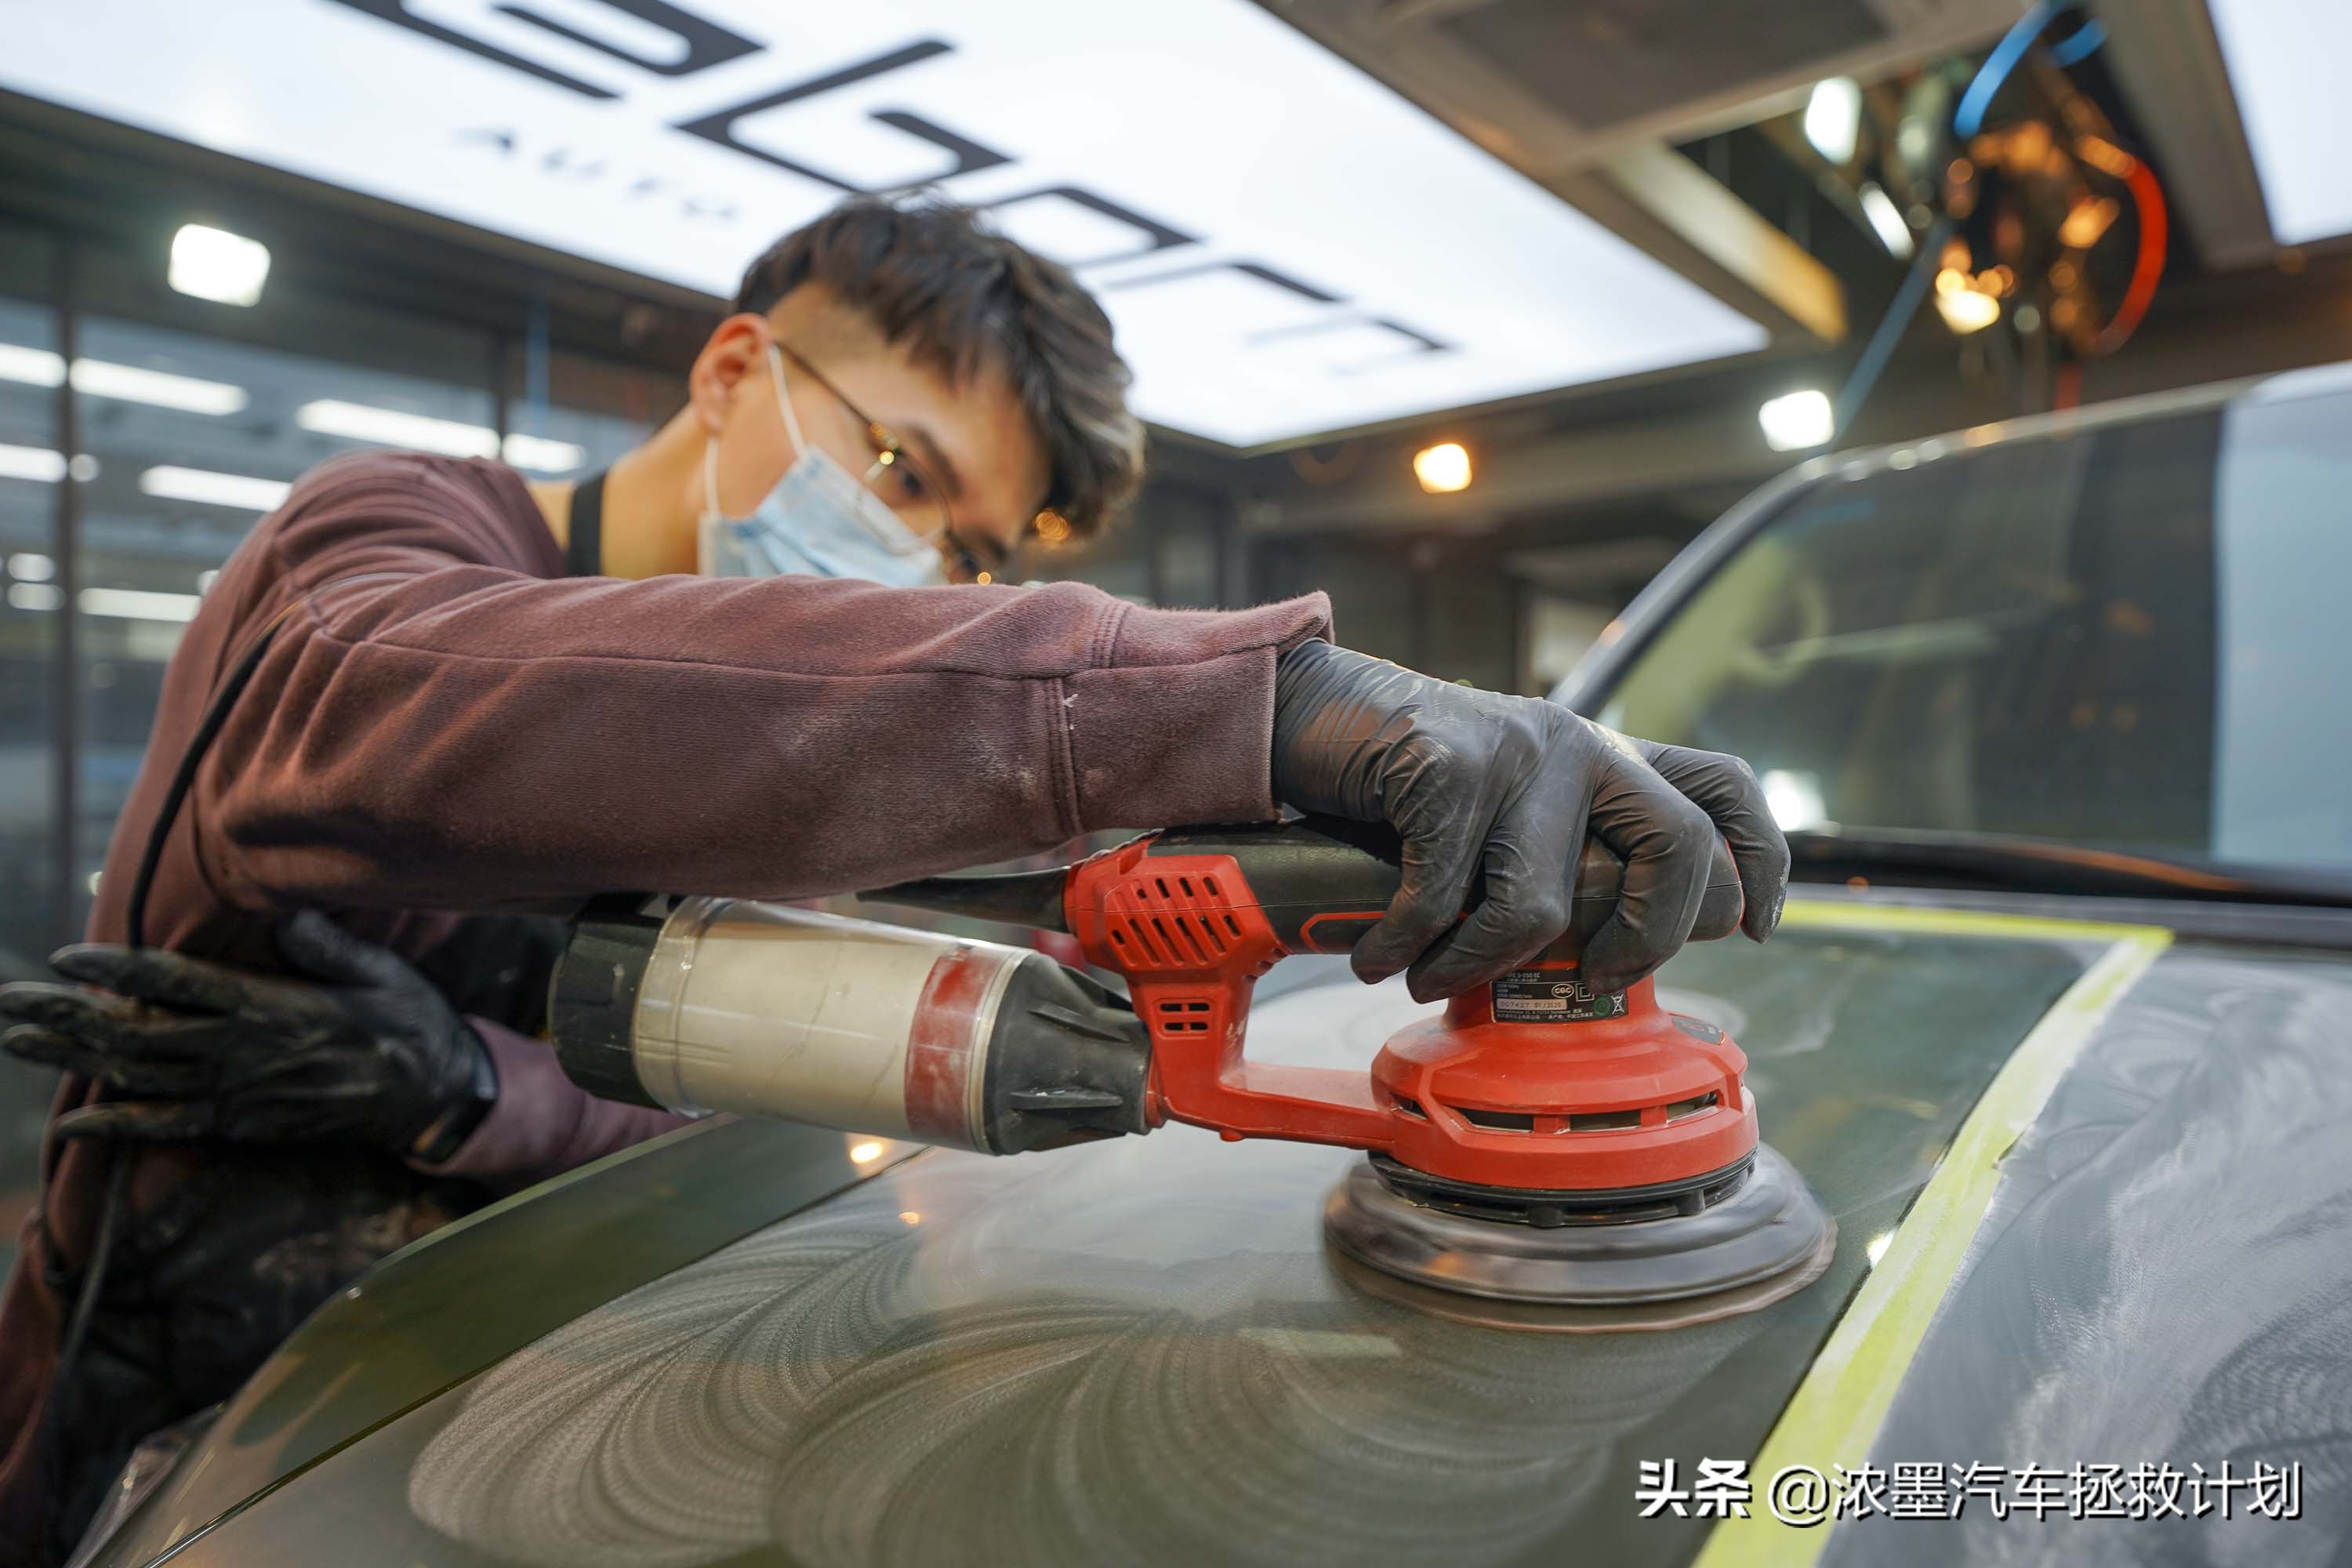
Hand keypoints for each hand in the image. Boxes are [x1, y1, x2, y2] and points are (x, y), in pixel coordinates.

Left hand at [0, 911, 494, 1158]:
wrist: (427, 1096)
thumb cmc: (406, 1021)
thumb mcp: (380, 972)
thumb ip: (325, 948)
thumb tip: (282, 916)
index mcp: (270, 1008)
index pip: (177, 984)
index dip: (116, 971)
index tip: (66, 957)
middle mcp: (241, 1053)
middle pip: (136, 1032)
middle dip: (68, 1015)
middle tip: (11, 999)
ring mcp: (237, 1095)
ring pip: (138, 1078)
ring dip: (75, 1060)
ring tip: (20, 1042)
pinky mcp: (240, 1125)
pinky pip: (166, 1127)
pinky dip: (115, 1124)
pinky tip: (73, 1118)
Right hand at [1270, 641, 1788, 1000]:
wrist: (1310, 714)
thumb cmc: (1407, 787)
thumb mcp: (1509, 815)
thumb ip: (1569, 853)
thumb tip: (1624, 944)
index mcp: (1606, 759)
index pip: (1721, 789)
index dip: (1758, 861)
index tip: (1751, 929)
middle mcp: (1579, 743)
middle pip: (1677, 849)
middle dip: (1641, 940)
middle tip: (1581, 977)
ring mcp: (1517, 751)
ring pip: (1542, 904)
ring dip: (1472, 965)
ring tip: (1427, 972)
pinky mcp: (1449, 764)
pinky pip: (1444, 898)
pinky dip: (1401, 947)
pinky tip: (1376, 954)